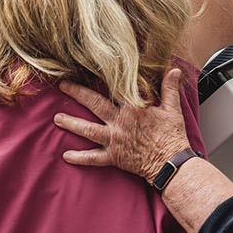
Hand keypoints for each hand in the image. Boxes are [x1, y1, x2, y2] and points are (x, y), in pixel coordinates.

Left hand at [55, 68, 191, 183]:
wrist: (171, 163)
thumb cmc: (172, 136)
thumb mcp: (172, 109)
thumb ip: (170, 88)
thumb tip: (174, 70)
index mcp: (132, 108)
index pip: (114, 88)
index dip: (101, 77)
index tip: (88, 69)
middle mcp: (119, 123)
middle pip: (94, 105)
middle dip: (77, 94)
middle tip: (63, 86)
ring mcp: (114, 140)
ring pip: (88, 130)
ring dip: (71, 123)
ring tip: (57, 118)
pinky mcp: (114, 157)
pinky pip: (93, 158)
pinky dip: (79, 157)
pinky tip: (66, 155)